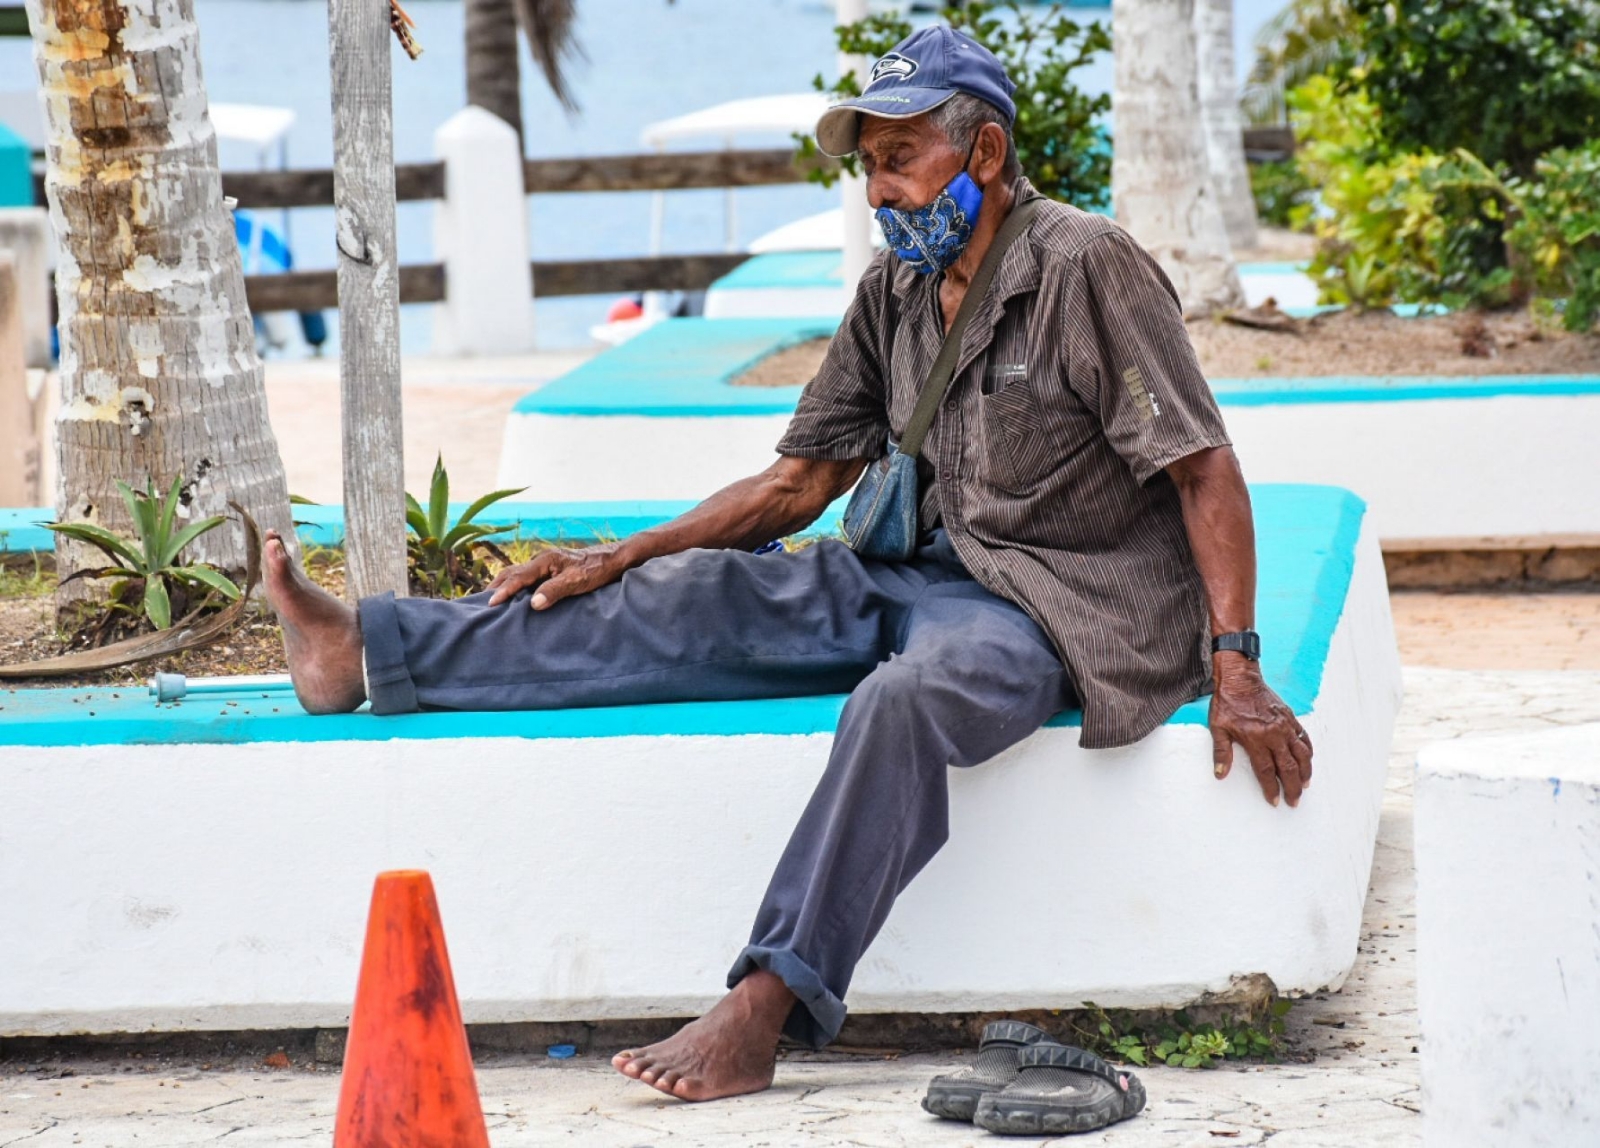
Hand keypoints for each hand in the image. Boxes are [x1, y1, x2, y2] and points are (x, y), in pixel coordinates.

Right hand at [485, 542, 626, 609]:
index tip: (491, 603)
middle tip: (481, 602)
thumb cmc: (597, 569)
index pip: (518, 577)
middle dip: (496, 586)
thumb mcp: (577, 581)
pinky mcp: (551, 568)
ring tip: (492, 598)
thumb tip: (534, 604)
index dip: (504, 591)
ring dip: (504, 584)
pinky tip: (515, 594)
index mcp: (545, 560)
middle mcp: (542, 559)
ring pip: (518, 573)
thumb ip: (555, 590)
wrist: (613, 559)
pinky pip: (527, 576)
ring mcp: (546, 563)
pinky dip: (516, 584)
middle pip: (512, 572)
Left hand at [1208, 655, 1313, 806]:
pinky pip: (1303, 738)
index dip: (1271, 788)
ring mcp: (1284, 726)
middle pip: (1288, 767)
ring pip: (1302, 754)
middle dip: (1293, 787)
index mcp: (1255, 739)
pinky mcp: (1290, 717)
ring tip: (1305, 785)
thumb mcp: (1217, 727)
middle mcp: (1273, 734)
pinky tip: (1308, 761)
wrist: (1240, 678)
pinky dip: (1308, 752)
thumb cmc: (1227, 702)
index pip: (1266, 771)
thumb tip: (1220, 774)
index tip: (1275, 801)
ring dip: (1305, 772)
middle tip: (1294, 801)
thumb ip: (1221, 752)